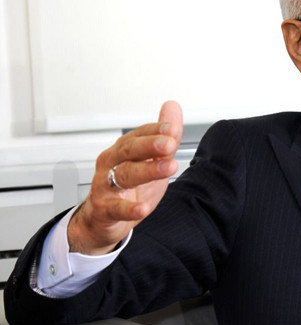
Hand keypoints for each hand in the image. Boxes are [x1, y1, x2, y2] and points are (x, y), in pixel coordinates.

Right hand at [68, 101, 182, 254]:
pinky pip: (116, 207)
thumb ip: (164, 136)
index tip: (173, 128)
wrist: (103, 218)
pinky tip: (142, 208)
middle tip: (170, 144)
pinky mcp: (104, 209)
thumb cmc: (128, 186)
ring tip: (168, 168)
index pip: (139, 135)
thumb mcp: (151, 160)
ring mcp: (105, 185)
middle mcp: (111, 163)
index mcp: (124, 150)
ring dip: (148, 171)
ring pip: (124, 175)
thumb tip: (172, 106)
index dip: (155, 130)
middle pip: (130, 151)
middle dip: (150, 146)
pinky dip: (130, 208)